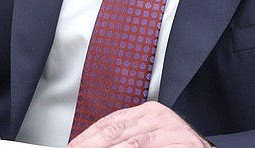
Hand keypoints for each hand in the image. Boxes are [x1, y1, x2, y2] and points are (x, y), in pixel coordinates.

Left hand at [68, 102, 210, 147]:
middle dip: (90, 145)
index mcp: (148, 111)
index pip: (109, 122)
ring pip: (132, 144)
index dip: (86, 136)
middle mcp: (159, 118)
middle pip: (115, 131)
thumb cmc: (174, 146)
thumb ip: (125, 138)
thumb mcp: (148, 137)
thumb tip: (91, 144)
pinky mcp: (182, 145)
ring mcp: (172, 132)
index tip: (72, 146)